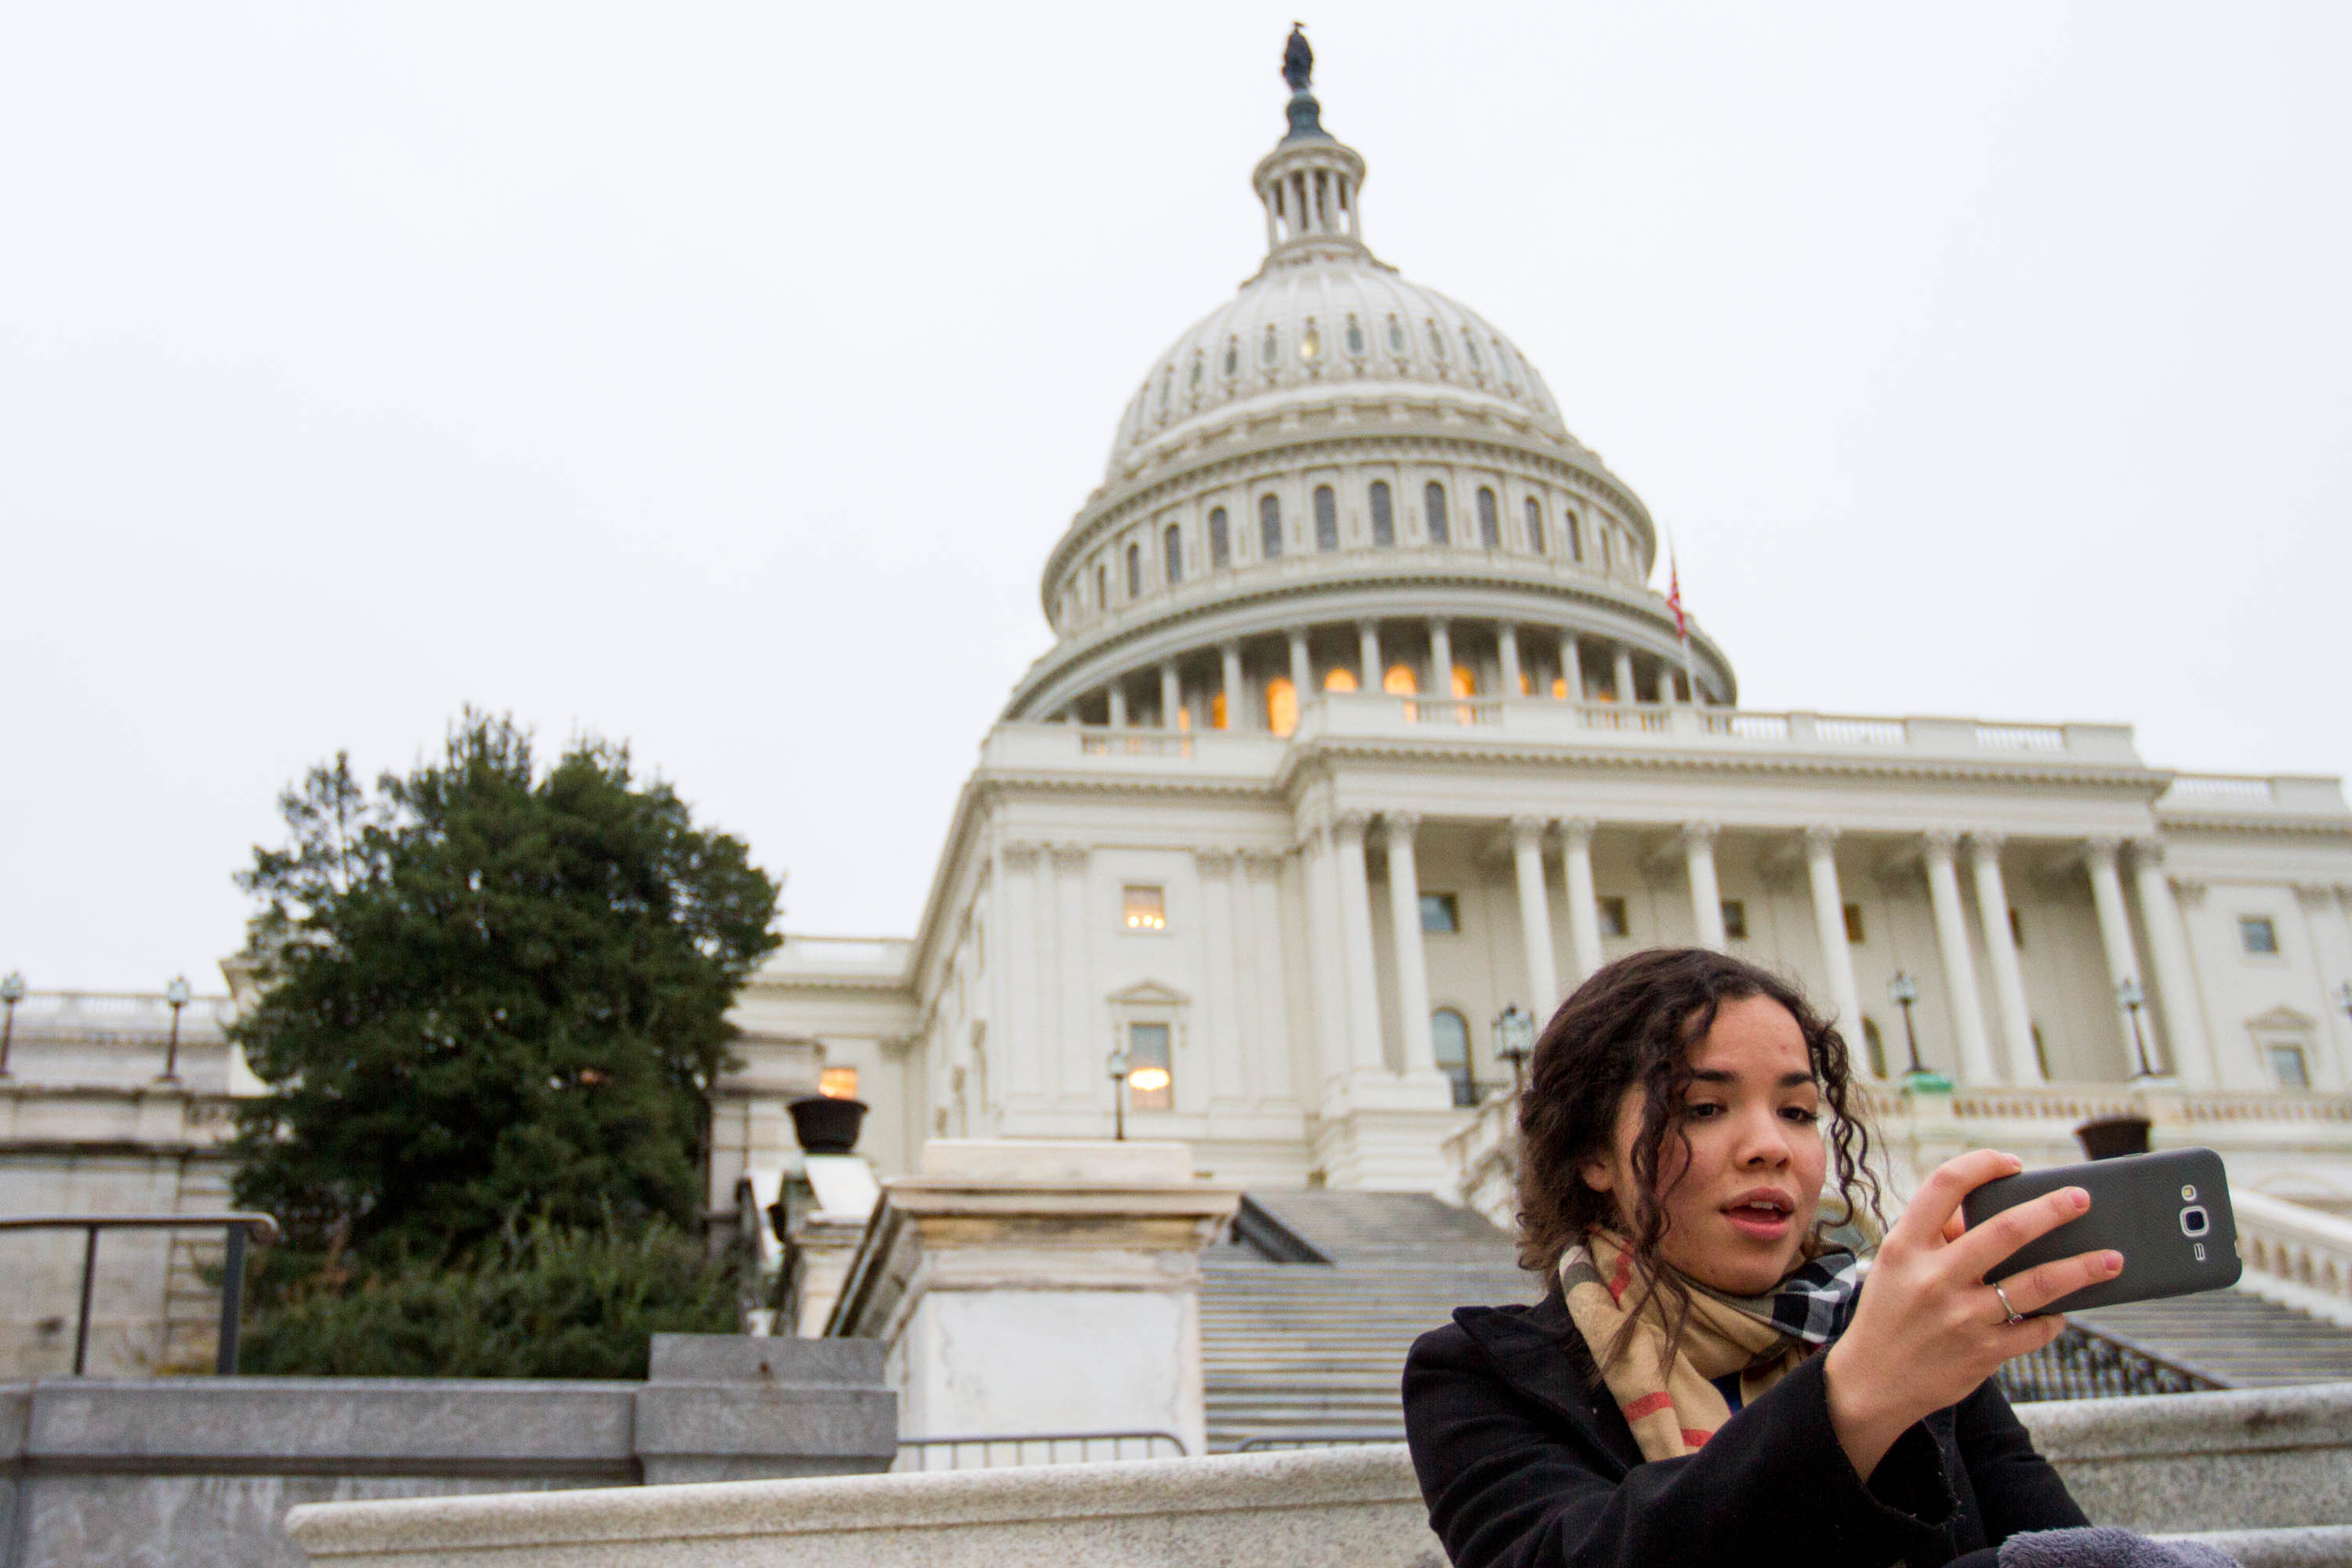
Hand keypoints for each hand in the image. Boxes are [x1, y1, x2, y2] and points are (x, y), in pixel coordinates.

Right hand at [1822, 1149, 2122, 1479]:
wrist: (1870, 1382)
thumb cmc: (1890, 1312)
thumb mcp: (1897, 1264)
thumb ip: (1937, 1234)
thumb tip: (1994, 1208)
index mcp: (1905, 1245)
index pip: (1945, 1185)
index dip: (1983, 1165)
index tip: (2013, 1164)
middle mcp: (1934, 1277)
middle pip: (2006, 1230)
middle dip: (2053, 1210)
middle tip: (2084, 1198)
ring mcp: (1961, 1318)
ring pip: (2038, 1284)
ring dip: (2082, 1269)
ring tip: (2112, 1259)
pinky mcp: (1983, 1353)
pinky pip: (2036, 1328)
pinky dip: (2054, 1318)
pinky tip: (2061, 1311)